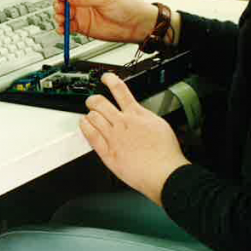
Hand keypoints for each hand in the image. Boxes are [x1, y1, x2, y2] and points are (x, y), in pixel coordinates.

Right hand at [54, 0, 159, 44]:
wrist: (135, 24)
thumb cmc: (127, 5)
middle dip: (59, 2)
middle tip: (61, 7)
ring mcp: (81, 11)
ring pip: (63, 11)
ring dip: (59, 15)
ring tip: (62, 18)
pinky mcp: (82, 25)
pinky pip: (67, 26)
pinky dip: (62, 27)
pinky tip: (63, 28)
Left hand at [80, 73, 190, 203]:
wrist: (164, 172)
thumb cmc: (166, 154)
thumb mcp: (160, 125)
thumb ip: (145, 118)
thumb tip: (140, 115)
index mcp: (138, 115)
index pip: (121, 91)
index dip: (110, 80)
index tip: (106, 78)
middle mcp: (123, 123)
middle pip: (100, 103)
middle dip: (93, 100)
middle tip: (92, 101)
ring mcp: (114, 137)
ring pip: (93, 117)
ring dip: (89, 114)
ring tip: (89, 115)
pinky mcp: (107, 152)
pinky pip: (90, 135)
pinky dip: (85, 126)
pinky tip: (84, 125)